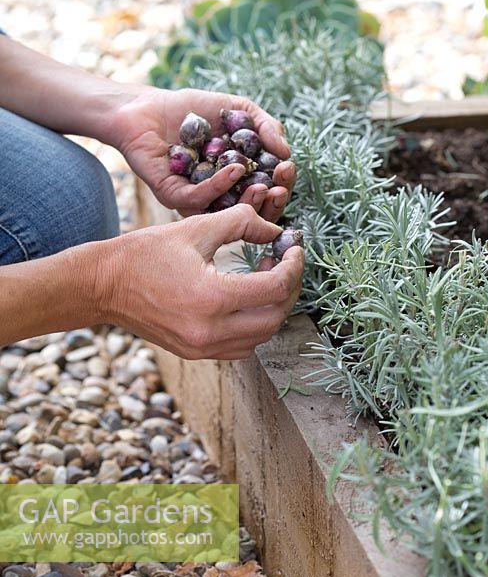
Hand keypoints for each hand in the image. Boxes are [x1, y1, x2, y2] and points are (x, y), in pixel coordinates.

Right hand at [97, 205, 303, 359]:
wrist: (104, 285)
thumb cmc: (145, 253)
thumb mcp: (195, 228)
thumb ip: (242, 223)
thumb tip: (276, 229)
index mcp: (212, 297)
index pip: (276, 288)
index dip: (294, 267)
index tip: (293, 249)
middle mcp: (210, 330)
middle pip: (275, 317)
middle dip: (288, 289)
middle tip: (284, 264)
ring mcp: (202, 347)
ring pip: (261, 337)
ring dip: (273, 309)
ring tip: (265, 279)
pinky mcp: (196, 353)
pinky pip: (241, 348)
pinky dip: (253, 327)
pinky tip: (246, 302)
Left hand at [110, 87, 296, 221]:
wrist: (146, 107)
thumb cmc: (192, 109)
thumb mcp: (238, 110)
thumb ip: (265, 126)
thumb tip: (287, 152)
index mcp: (237, 177)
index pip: (267, 190)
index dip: (281, 183)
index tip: (287, 168)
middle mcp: (219, 194)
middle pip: (254, 210)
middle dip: (273, 201)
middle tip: (280, 186)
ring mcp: (197, 199)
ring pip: (228, 214)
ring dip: (251, 202)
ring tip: (263, 185)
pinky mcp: (173, 197)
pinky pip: (200, 200)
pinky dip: (220, 186)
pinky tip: (234, 169)